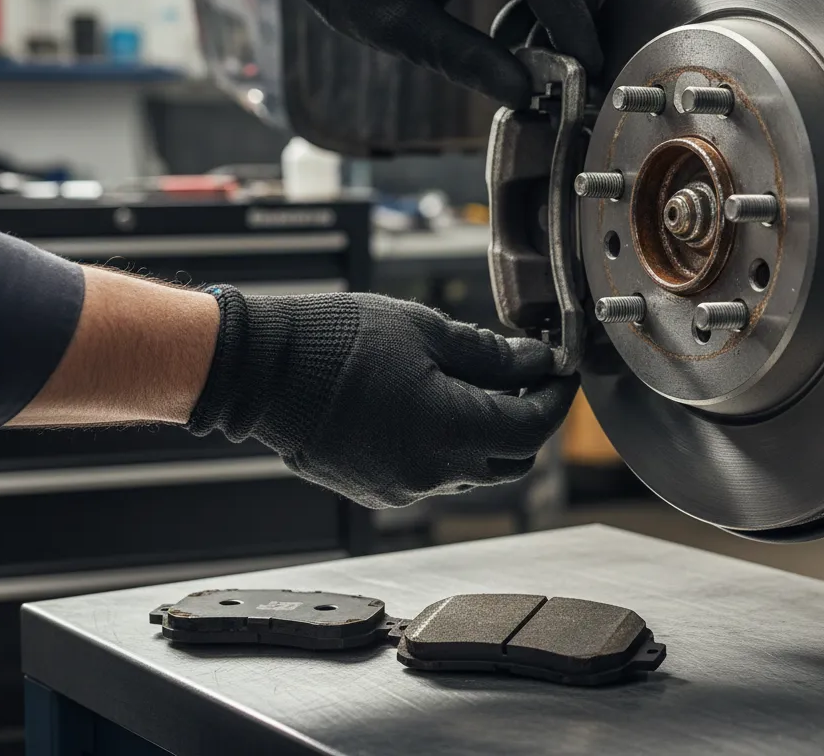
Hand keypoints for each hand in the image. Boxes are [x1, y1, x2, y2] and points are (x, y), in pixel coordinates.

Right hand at [188, 288, 578, 507]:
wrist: (262, 369)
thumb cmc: (338, 340)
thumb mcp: (426, 331)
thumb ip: (491, 355)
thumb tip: (537, 363)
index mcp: (449, 430)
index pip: (532, 427)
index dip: (555, 398)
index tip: (561, 370)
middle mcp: (431, 472)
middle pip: (512, 459)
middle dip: (528, 418)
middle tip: (525, 374)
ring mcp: (402, 489)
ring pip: (474, 470)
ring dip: (488, 433)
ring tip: (477, 385)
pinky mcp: (378, 492)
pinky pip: (435, 475)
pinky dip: (450, 447)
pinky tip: (435, 407)